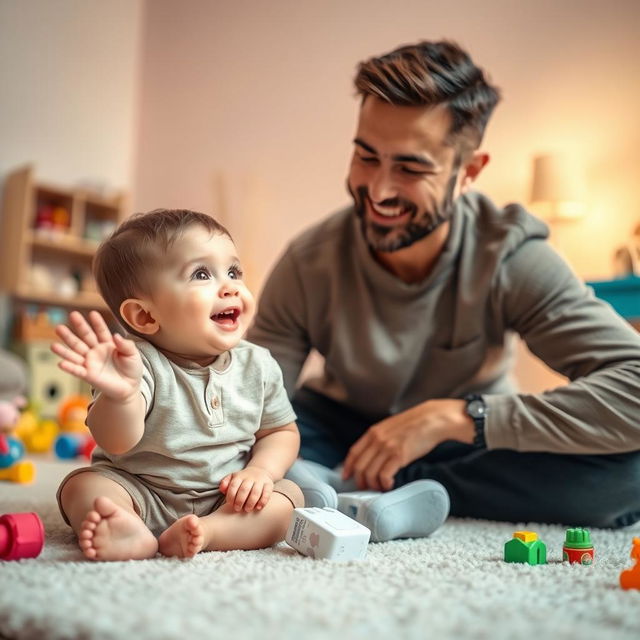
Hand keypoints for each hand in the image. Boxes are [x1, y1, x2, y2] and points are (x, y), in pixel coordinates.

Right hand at [51, 310, 141, 400]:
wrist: (130, 388)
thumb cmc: (131, 369)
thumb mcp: (133, 354)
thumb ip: (127, 345)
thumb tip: (116, 336)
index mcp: (107, 344)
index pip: (101, 331)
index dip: (97, 322)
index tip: (93, 313)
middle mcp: (96, 351)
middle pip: (85, 337)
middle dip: (78, 326)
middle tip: (72, 314)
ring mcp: (90, 363)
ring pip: (75, 353)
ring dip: (64, 348)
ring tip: (53, 343)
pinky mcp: (88, 375)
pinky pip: (77, 370)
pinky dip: (69, 367)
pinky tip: (61, 363)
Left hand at [219, 466, 274, 511]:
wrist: (260, 472)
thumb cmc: (243, 480)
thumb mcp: (233, 478)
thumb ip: (225, 483)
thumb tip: (222, 490)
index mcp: (239, 476)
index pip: (233, 485)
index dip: (231, 496)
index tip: (230, 504)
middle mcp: (250, 477)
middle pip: (244, 489)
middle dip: (240, 501)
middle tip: (238, 509)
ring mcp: (260, 480)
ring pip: (256, 491)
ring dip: (251, 502)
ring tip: (247, 510)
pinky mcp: (269, 484)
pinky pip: (267, 493)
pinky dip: (263, 501)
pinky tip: (258, 508)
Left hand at [342, 399, 470, 490]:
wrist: (432, 419)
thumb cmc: (415, 424)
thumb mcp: (390, 427)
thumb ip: (379, 438)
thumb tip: (373, 455)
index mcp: (373, 432)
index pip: (353, 452)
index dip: (348, 467)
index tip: (346, 476)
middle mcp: (377, 439)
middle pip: (360, 466)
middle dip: (360, 481)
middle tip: (366, 488)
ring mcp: (387, 447)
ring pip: (370, 473)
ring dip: (374, 485)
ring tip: (380, 488)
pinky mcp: (399, 455)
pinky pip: (384, 475)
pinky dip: (385, 484)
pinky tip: (390, 485)